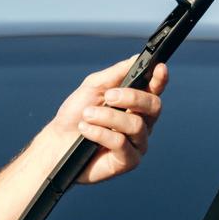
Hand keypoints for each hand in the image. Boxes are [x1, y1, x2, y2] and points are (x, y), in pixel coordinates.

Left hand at [45, 56, 167, 183]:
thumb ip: (116, 73)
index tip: (159, 67)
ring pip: (135, 125)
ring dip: (107, 117)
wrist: (57, 141)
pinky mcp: (128, 161)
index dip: (161, 78)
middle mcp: (142, 122)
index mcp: (136, 103)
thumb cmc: (76, 113)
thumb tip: (138, 58)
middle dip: (131, 97)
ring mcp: (137, 143)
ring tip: (86, 115)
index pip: (155, 89)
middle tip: (108, 96)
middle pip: (154, 106)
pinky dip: (100, 133)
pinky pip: (121, 143)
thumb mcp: (93, 87)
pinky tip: (85, 130)